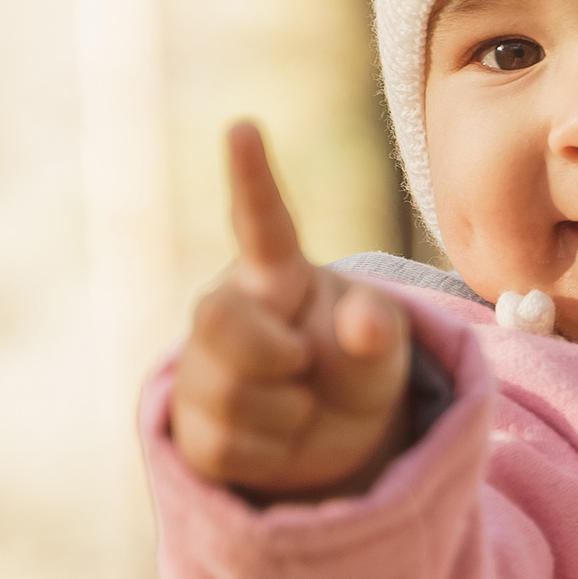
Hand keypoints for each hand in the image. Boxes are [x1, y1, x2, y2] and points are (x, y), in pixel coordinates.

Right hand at [172, 121, 413, 500]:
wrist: (337, 435)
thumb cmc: (356, 359)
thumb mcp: (383, 343)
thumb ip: (377, 328)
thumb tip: (362, 322)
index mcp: (277, 273)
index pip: (261, 222)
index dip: (251, 178)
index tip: (245, 126)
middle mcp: (228, 309)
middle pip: (218, 320)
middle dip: (274, 352)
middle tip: (306, 364)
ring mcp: (204, 368)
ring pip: (230, 393)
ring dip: (288, 411)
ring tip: (302, 401)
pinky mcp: (193, 427)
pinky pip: (228, 445)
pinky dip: (273, 452)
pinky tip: (281, 436)